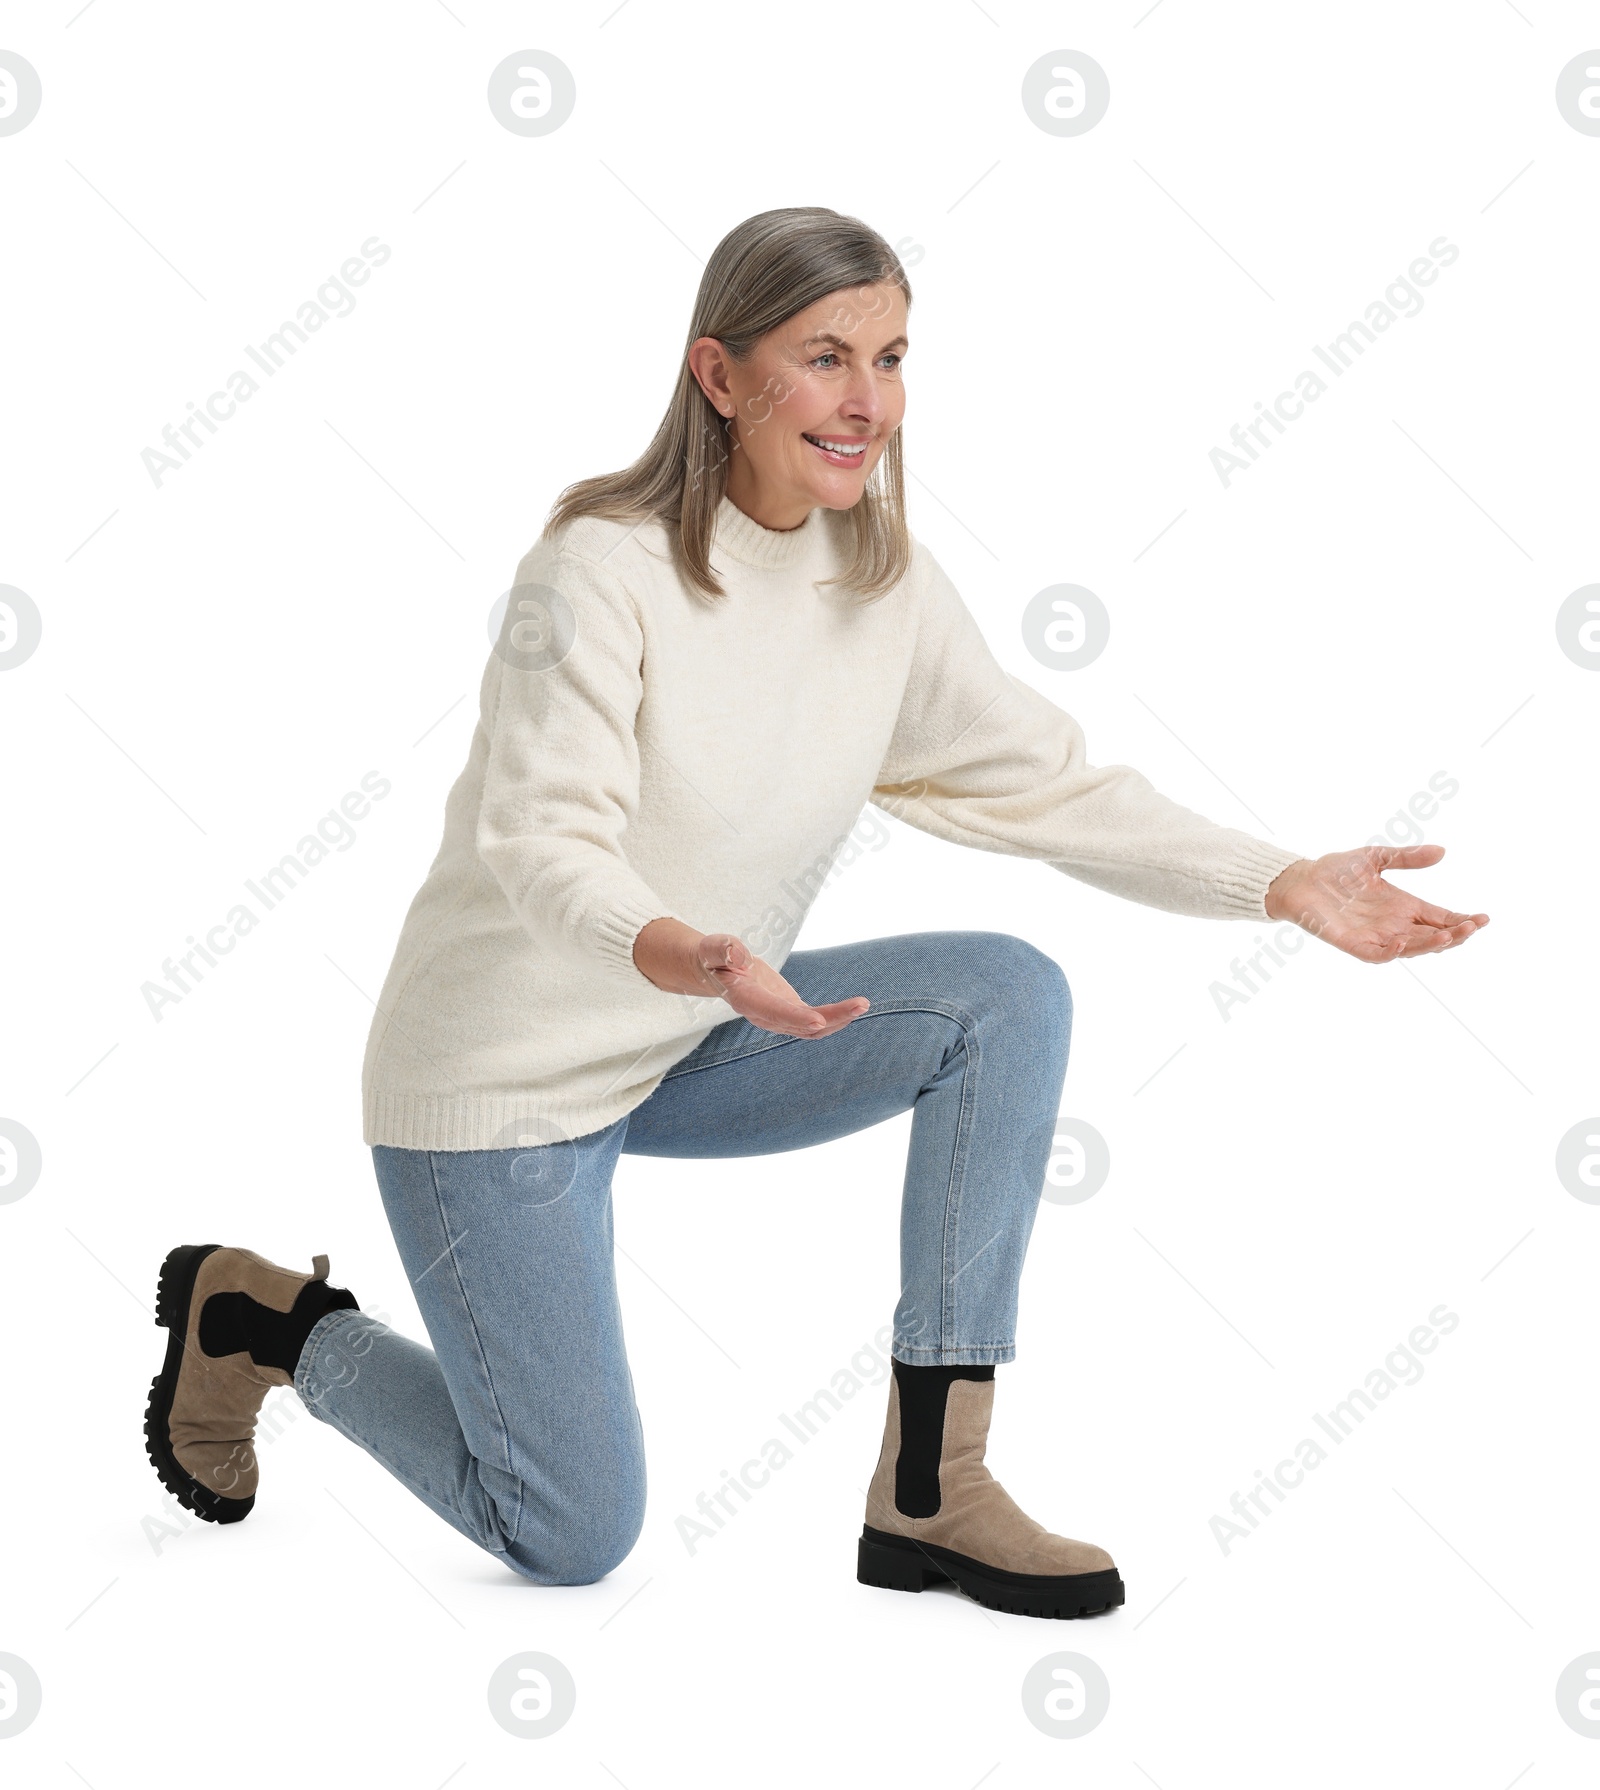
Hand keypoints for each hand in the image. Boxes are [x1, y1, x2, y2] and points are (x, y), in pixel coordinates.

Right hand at [632, 918, 868, 1037]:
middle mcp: (764, 1015)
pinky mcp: (788, 1012)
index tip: (819, 1020)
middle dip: (831, 1018)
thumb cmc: (713, 957)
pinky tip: (854, 1008)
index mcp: (746, 999)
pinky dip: (835, 1017)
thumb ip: (722, 950)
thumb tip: (738, 953)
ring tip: (863, 1004)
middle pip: (800, 1025)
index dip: (795, 1018)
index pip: (773, 1011)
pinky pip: (814, 1022)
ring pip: (811, 1029)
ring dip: (839, 1020)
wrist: (714, 972)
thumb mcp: (712, 948)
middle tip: (860, 1005)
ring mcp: (778, 1017)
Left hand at [1264, 845, 1488, 961]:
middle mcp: (1395, 925)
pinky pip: (1378, 955)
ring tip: (1450, 936)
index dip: (1463, 920)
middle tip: (1473, 926)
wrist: (1300, 879)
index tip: (1484, 918)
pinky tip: (1403, 942)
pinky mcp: (1354, 945)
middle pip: (1434, 936)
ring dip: (1431, 945)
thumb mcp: (1376, 857)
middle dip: (1456, 934)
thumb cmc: (1336, 870)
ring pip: (1412, 949)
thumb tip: (1442, 851)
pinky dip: (1392, 952)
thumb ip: (1406, 857)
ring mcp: (1376, 937)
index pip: (1442, 918)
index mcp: (1405, 906)